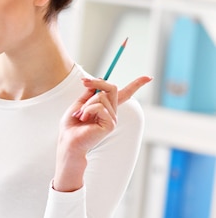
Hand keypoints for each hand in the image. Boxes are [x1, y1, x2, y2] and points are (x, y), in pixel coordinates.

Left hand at [53, 75, 151, 191]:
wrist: (68, 139)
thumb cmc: (72, 124)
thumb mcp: (80, 103)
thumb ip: (90, 93)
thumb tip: (100, 78)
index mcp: (106, 107)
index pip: (125, 94)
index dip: (137, 84)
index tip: (148, 77)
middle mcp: (112, 112)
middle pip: (112, 88)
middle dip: (97, 82)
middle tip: (83, 82)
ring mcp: (113, 118)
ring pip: (101, 97)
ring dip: (86, 104)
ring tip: (80, 115)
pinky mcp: (110, 124)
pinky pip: (100, 107)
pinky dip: (87, 110)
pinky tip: (83, 119)